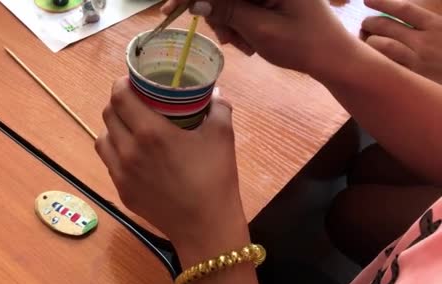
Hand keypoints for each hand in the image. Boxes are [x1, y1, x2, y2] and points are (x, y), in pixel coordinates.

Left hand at [95, 77, 245, 245]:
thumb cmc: (215, 178)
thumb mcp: (222, 136)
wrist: (205, 226)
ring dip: (113, 127)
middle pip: (108, 114)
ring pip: (102, 139)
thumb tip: (215, 93)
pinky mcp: (122, 191)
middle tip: (136, 102)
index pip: (120, 96)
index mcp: (150, 132)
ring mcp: (121, 173)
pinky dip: (116, 152)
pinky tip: (133, 154)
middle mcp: (128, 150)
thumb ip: (218, 108)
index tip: (133, 81)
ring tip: (130, 128)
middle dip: (119, 103)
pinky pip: (109, 162)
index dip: (122, 83)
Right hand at [161, 0, 356, 75]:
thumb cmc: (303, 44)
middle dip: (217, 14)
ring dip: (228, 23)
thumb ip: (227, 11)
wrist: (332, 57)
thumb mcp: (260, 29)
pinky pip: (239, 6)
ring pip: (227, 1)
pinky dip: (237, 24)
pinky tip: (249, 41)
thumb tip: (196, 1)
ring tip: (245, 45)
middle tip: (229, 39)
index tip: (170, 9)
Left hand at [361, 0, 441, 83]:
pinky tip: (371, 60)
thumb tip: (407, 13)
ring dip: (368, 41)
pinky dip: (374, 61)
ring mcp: (416, 63)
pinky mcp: (411, 80)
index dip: (382, 2)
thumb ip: (429, 22)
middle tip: (365, 24)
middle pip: (386, 26)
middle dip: (370, 23)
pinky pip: (385, 67)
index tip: (367, 0)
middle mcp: (424, 42)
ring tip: (366, 41)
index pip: (404, 9)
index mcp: (437, 26)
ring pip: (380, 46)